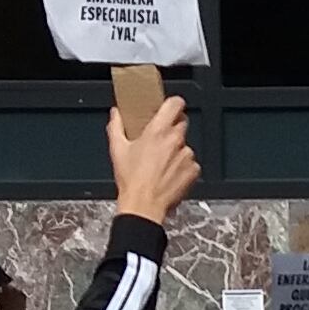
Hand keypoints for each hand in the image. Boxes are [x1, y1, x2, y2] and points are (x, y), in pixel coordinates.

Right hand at [108, 95, 198, 227]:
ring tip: (161, 163)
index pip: (175, 104)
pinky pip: (191, 162)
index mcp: (157, 131)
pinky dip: (183, 166)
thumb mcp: (117, 150)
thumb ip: (116, 126)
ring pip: (185, 145)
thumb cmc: (131, 180)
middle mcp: (175, 141)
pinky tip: (169, 174)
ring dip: (176, 150)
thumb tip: (115, 114)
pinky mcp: (193, 170)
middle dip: (172, 127)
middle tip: (160, 138)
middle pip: (182, 123)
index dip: (174, 103)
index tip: (169, 107)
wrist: (144, 206)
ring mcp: (186, 155)